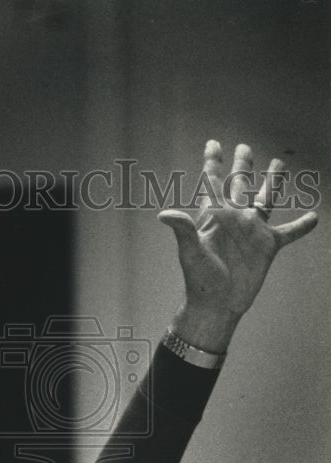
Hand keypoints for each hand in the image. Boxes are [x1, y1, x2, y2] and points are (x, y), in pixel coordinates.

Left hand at [159, 141, 317, 352]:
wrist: (217, 305)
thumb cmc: (199, 280)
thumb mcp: (190, 252)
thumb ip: (182, 229)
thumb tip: (164, 214)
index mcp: (215, 215)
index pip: (213, 182)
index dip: (212, 162)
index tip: (212, 144)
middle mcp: (234, 218)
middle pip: (240, 184)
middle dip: (242, 165)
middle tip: (244, 147)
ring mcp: (252, 231)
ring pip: (265, 199)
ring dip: (272, 183)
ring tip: (278, 164)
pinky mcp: (267, 246)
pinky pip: (288, 233)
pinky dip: (301, 226)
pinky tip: (313, 218)